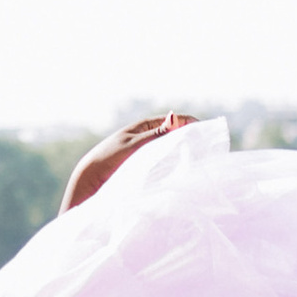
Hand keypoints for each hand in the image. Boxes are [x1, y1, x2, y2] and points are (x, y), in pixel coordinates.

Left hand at [60, 113, 195, 213]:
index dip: (189, 123)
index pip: (173, 120)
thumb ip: (155, 134)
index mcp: (143, 126)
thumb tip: (175, 118)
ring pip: (170, 148)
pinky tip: (182, 168)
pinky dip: (173, 161)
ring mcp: (146, 151)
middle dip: (189, 137)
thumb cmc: (108, 158)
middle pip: (173, 133)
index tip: (206, 131)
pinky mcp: (143, 165)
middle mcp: (146, 137)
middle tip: (207, 145)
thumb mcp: (133, 145)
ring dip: (182, 150)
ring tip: (199, 156)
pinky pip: (163, 160)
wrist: (89, 179)